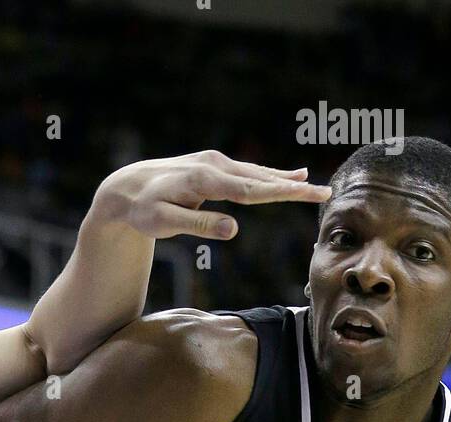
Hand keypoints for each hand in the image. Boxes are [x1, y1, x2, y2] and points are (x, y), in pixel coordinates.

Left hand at [91, 151, 330, 241]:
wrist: (125, 188)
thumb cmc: (142, 210)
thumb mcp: (164, 223)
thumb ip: (198, 225)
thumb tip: (234, 229)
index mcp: (206, 180)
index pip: (252, 190)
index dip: (283, 193)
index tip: (309, 193)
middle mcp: (214, 166)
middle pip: (261, 179)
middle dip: (294, 187)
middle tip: (325, 192)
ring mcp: (214, 163)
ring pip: (256, 173)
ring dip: (285, 178)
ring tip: (311, 183)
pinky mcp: (211, 166)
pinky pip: (246, 173)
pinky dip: (268, 175)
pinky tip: (287, 175)